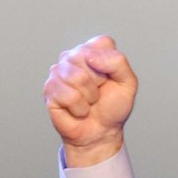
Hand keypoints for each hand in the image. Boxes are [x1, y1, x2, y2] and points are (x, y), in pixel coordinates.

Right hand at [44, 35, 138, 166]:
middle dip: (98, 83)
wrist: (100, 133)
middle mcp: (73, 56)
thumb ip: (118, 62)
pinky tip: (77, 109)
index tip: (110, 80)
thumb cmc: (112, 108)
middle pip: (86, 58)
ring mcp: (59, 71)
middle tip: (97, 93)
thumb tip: (90, 57)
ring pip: (76, 77)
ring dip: (88, 97)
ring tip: (88, 102)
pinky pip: (68, 95)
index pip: (102, 43)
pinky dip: (79, 108)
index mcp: (93, 50)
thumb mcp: (128, 84)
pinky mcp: (49, 88)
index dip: (110, 66)